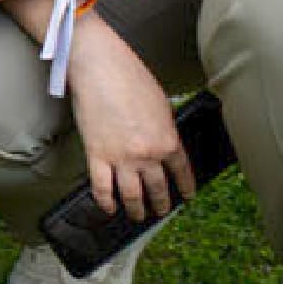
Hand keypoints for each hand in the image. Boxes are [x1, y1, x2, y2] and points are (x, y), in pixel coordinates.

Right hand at [68, 27, 189, 222]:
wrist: (100, 68)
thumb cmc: (130, 78)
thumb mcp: (161, 104)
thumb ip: (164, 128)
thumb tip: (162, 142)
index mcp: (168, 140)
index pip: (181, 172)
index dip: (185, 187)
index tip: (186, 196)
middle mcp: (148, 154)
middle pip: (157, 188)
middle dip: (161, 204)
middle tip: (160, 211)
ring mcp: (121, 157)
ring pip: (132, 195)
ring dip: (136, 209)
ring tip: (137, 215)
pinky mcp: (96, 155)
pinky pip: (101, 187)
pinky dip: (105, 201)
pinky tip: (108, 208)